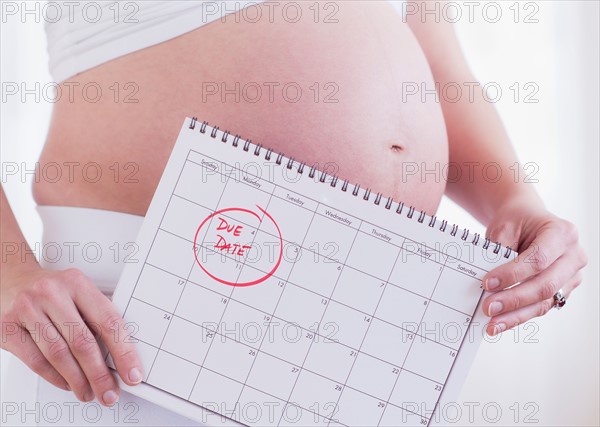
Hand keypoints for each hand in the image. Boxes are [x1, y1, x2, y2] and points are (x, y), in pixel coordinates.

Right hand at [1, 267, 143, 405]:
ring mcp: (28, 310)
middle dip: (99, 374)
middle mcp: (52, 294)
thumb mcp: (76, 291)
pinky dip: (55, 377)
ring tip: (88, 392)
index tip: (132, 372)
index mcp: (77, 283)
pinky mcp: (8, 327)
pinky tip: (67, 383)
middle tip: (109, 392)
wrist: (9, 279)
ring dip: (78, 380)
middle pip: (83, 342)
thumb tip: (119, 355)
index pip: (108, 321)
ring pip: (59, 354)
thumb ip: (95, 315)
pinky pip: (36, 360)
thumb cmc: (50, 289)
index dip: (123, 351)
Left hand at [481, 195, 586, 334]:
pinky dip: (520, 315)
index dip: (513, 274)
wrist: (528, 220)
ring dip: (517, 315)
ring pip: (545, 301)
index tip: (487, 283)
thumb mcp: (505, 226)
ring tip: (493, 324)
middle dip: (514, 299)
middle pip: (546, 284)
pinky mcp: (564, 290)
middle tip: (488, 307)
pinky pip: (542, 306)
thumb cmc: (517, 221)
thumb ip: (499, 251)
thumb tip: (487, 284)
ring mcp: (572, 275)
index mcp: (562, 233)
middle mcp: (573, 255)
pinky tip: (501, 322)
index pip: (539, 259)